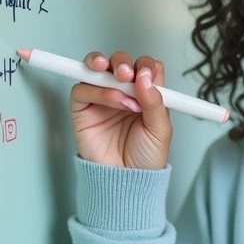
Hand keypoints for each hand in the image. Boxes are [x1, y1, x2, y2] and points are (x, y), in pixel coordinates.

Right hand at [71, 51, 171, 169]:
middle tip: (128, 74)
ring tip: (121, 81)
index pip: (144, 67)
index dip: (145, 66)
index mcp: (144, 94)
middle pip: (119, 62)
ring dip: (107, 68)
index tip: (147, 74)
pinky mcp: (82, 109)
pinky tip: (114, 101)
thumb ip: (155, 102)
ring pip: (96, 68)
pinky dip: (98, 90)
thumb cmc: (145, 158)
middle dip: (122, 62)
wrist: (127, 182)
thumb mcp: (161, 129)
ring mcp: (100, 99)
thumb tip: (144, 77)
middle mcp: (121, 92)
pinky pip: (82, 89)